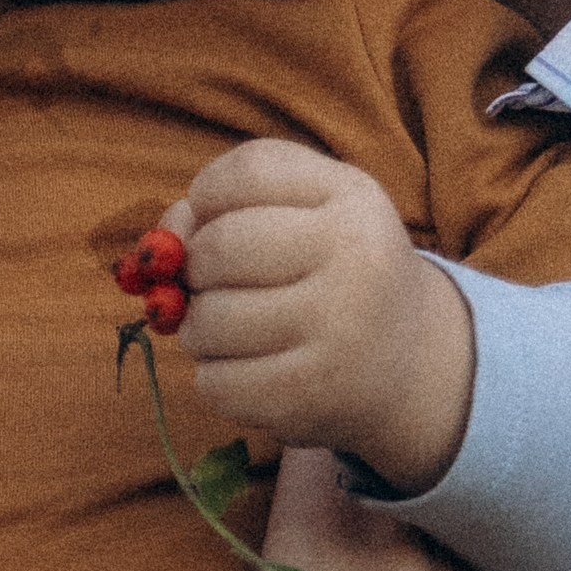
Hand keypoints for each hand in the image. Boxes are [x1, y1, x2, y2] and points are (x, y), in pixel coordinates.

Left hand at [168, 142, 474, 493]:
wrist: (409, 362)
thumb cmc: (335, 273)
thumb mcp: (308, 215)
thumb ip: (230, 206)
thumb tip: (161, 242)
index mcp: (354, 200)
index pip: (247, 173)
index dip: (206, 197)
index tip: (214, 220)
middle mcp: (354, 261)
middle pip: (218, 248)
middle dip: (195, 270)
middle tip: (215, 286)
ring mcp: (336, 333)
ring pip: (207, 321)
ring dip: (198, 329)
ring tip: (233, 331)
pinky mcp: (310, 397)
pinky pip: (215, 383)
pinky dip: (215, 378)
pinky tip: (251, 370)